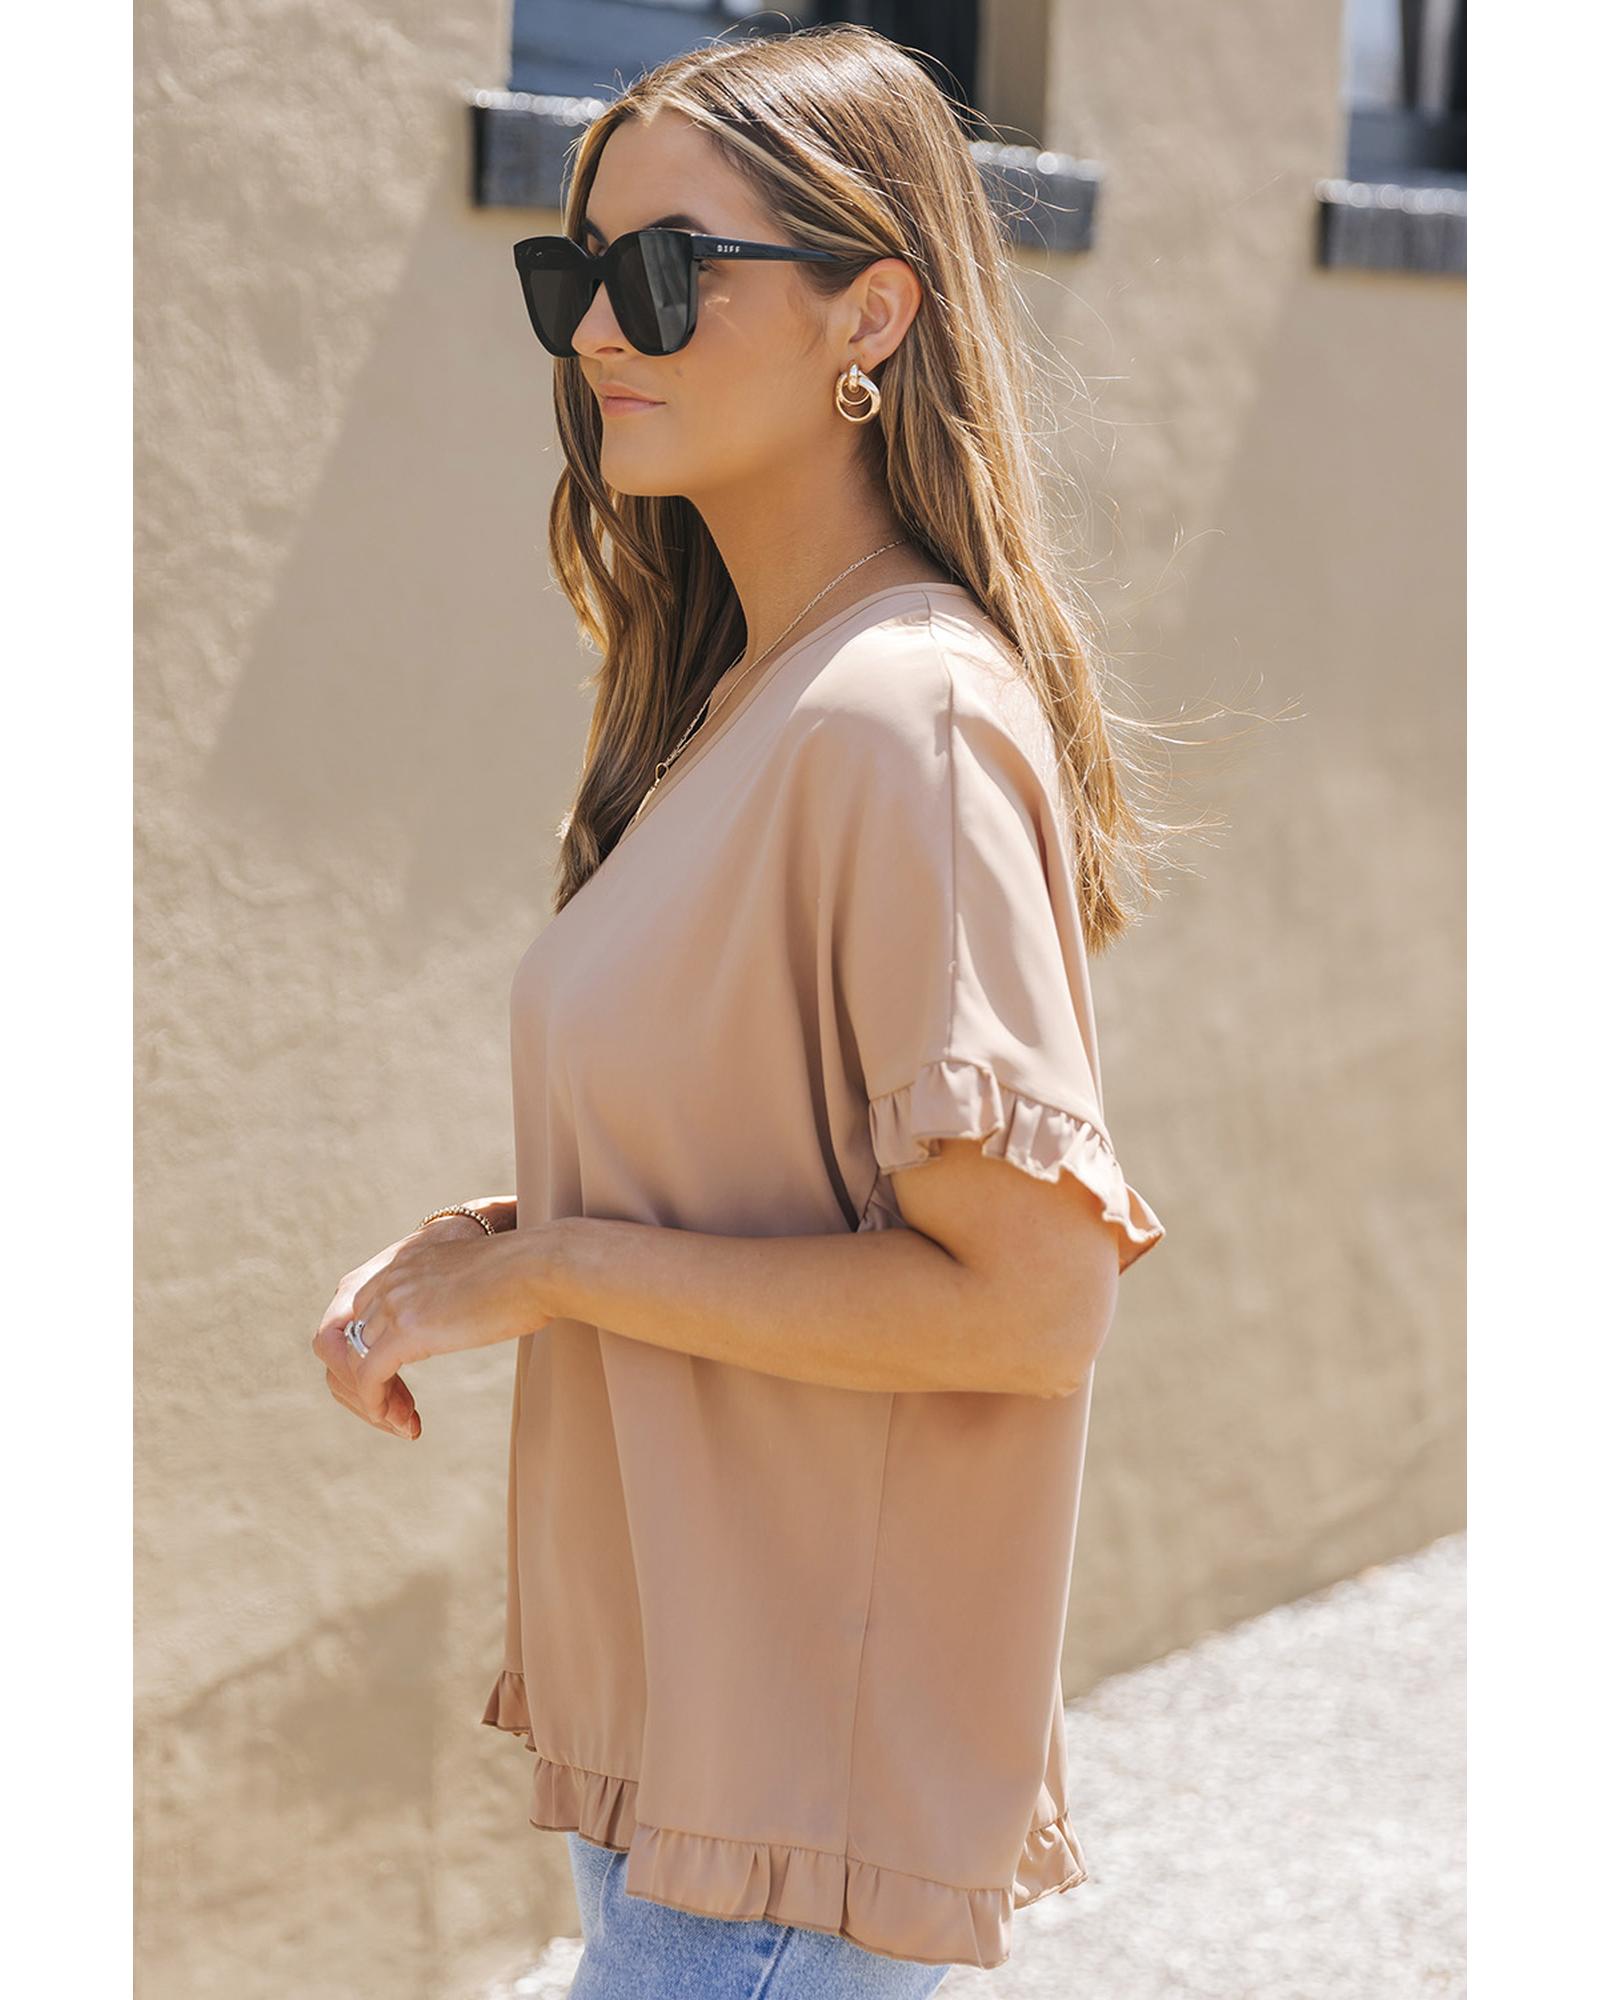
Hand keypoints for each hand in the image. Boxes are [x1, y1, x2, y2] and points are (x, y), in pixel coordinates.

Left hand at [324, 1221, 560, 1432]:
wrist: (539, 1266)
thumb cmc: (526, 1275)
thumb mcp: (469, 1279)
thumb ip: (446, 1293)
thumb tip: (460, 1311)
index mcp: (401, 1262)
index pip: (358, 1315)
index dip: (371, 1354)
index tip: (401, 1384)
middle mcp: (388, 1278)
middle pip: (347, 1342)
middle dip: (366, 1381)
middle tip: (397, 1412)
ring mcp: (393, 1302)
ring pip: (354, 1364)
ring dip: (374, 1399)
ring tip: (403, 1422)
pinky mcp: (405, 1330)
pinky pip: (368, 1377)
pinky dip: (375, 1403)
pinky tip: (395, 1420)